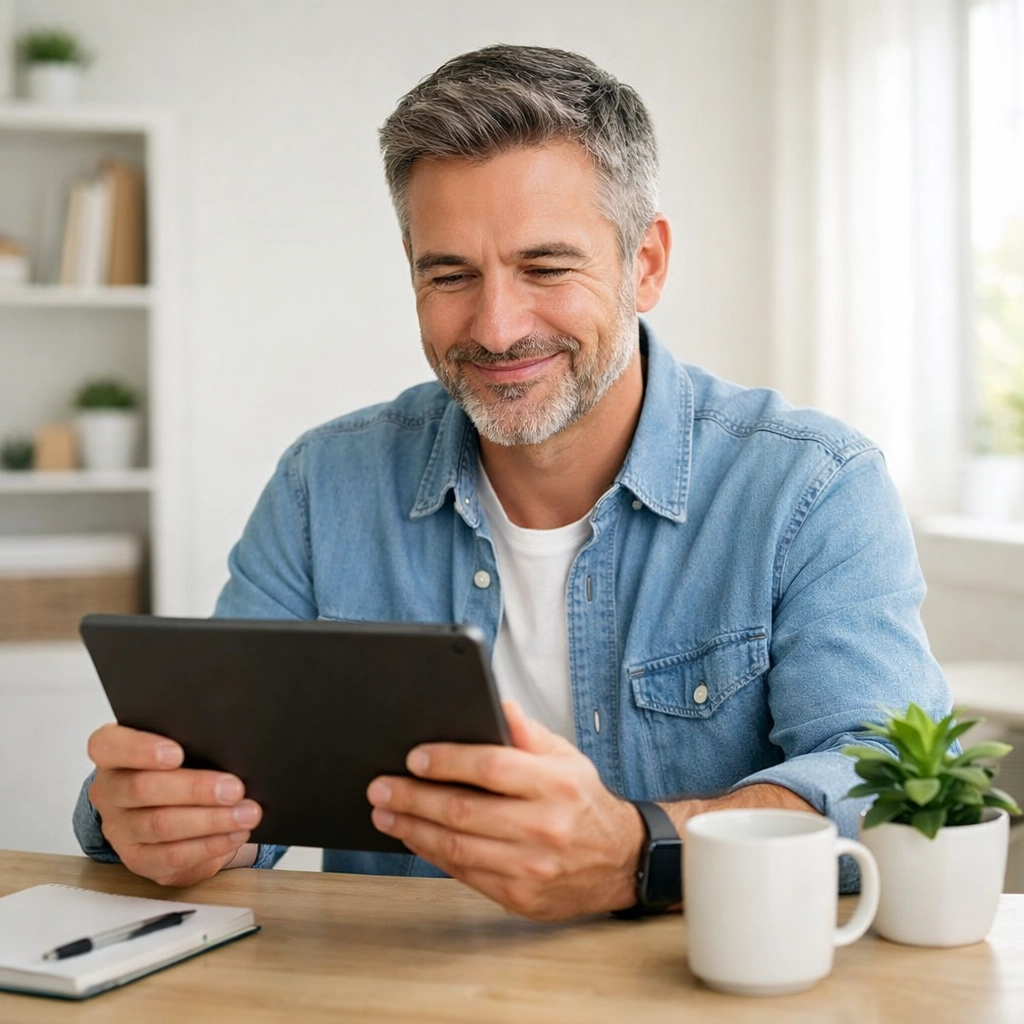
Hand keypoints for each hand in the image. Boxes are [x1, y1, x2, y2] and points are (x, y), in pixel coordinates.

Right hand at [87, 723, 261, 886]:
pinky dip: (209, 845)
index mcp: (112, 754)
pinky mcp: (138, 858)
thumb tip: (230, 750)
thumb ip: (194, 743)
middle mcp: (109, 791)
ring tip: (246, 814)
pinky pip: (172, 855)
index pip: (109, 745)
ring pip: (160, 825)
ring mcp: (120, 828)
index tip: (177, 753)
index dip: (140, 749)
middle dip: (194, 789)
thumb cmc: (182, 766)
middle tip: (234, 789)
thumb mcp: (183, 746)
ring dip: (210, 820)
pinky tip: (234, 835)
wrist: (174, 809)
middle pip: (142, 788)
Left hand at [366, 701, 643, 920]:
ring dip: (413, 829)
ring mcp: (532, 867)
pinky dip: (434, 855)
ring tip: (386, 814)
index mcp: (555, 784)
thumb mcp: (565, 757)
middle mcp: (544, 826)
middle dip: (413, 798)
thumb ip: (527, 732)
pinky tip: (415, 838)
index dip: (447, 761)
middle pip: (464, 811)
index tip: (414, 757)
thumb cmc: (584, 802)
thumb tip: (498, 705)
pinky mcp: (521, 896)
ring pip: (458, 847)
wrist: (620, 861)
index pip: (491, 767)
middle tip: (381, 788)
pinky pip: (466, 874)